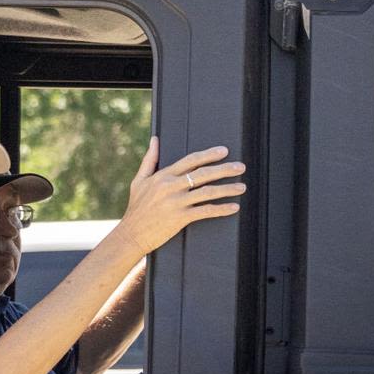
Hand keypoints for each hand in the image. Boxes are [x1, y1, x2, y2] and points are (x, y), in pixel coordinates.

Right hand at [111, 137, 245, 255]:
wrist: (131, 234)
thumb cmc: (136, 208)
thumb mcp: (139, 181)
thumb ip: (149, 160)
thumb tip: (155, 140)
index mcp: (163, 176)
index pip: (190, 160)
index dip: (209, 154)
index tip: (224, 151)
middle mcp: (171, 187)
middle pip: (203, 174)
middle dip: (224, 169)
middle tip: (240, 167)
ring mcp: (176, 203)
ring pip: (207, 192)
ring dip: (227, 189)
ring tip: (242, 187)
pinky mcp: (180, 218)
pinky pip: (206, 211)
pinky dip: (221, 209)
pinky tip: (234, 207)